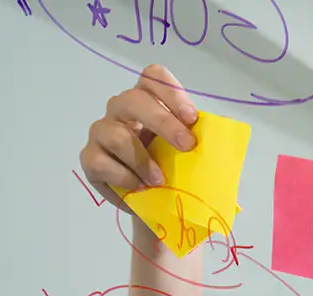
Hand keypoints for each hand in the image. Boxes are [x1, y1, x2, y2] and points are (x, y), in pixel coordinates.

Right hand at [79, 64, 198, 214]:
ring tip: (160, 180)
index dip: (171, 92)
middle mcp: (122, 110)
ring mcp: (102, 132)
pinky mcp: (91, 158)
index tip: (192, 119)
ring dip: (142, 159)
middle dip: (163, 122)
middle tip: (187, 147)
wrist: (154, 202)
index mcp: (148, 100)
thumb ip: (201, 140)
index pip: (153, 76)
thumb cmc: (173, 168)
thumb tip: (221, 142)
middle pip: (134, 100)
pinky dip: (124, 177)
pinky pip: (100, 162)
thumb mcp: (191, 152)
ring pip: (116, 134)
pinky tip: (139, 187)